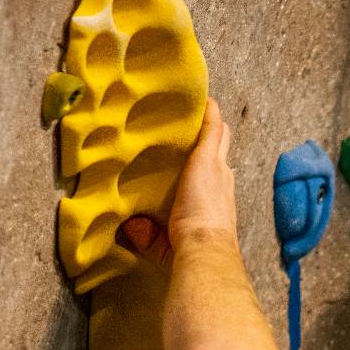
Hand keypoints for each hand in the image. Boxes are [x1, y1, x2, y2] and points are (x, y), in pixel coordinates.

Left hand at [117, 96, 236, 262]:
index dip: (207, 162)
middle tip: (191, 125)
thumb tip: (128, 227)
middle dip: (210, 137)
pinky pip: (211, 125)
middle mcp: (221, 180)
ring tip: (190, 107)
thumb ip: (145, 234)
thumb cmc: (190, 251)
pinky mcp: (206, 156)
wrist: (205, 247)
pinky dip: (207, 111)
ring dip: (208, 123)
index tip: (195, 153)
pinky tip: (203, 98)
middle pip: (220, 149)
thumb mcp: (163, 241)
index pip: (214, 174)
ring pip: (217, 136)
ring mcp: (215, 166)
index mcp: (215, 200)